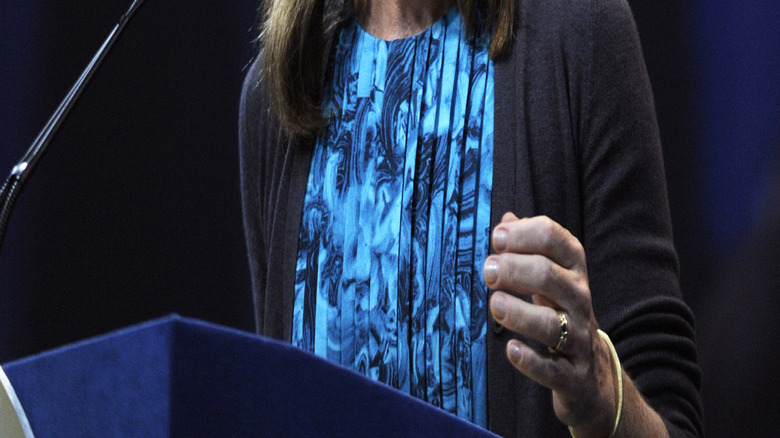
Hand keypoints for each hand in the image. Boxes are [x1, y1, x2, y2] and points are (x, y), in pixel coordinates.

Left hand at [483, 213, 617, 436]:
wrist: (592, 374)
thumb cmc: (560, 313)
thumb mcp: (550, 277)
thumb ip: (528, 248)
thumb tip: (505, 220)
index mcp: (573, 270)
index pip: (555, 240)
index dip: (525, 235)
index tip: (497, 238)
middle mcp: (579, 299)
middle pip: (550, 276)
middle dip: (515, 270)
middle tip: (487, 272)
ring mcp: (578, 338)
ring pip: (551, 323)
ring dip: (520, 313)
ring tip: (495, 305)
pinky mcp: (572, 375)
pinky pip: (552, 368)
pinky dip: (530, 360)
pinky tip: (511, 350)